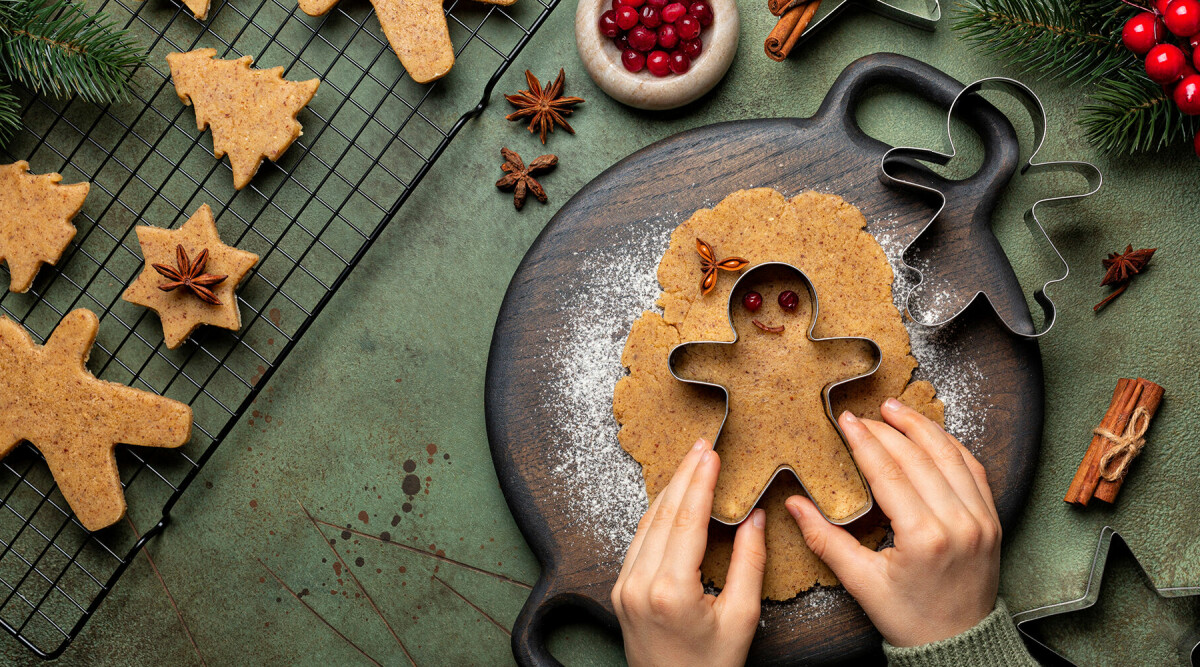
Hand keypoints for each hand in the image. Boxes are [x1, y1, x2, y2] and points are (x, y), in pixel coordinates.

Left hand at [612, 439, 766, 666]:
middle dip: (684, 475)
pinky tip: (671, 499)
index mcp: (670, 590)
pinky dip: (656, 515)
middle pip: (664, 513)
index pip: (687, 520)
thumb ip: (750, 564)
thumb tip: (755, 517)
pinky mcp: (620, 591)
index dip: (701, 482)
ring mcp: (624, 586)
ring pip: (646, 523)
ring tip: (690, 464)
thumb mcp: (742, 619)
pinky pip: (638, 541)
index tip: (712, 453)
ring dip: (669, 490)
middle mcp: (639, 584)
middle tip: (702, 445)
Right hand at [786, 399, 1001, 647]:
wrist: (958, 644)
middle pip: (919, 458)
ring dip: (923, 427)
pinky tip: (932, 434)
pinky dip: (952, 446)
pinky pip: (974, 470)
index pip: (890, 473)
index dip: (865, 441)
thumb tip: (793, 504)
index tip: (846, 420)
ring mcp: (981, 520)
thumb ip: (825, 539)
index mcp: (924, 538)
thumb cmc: (910, 618)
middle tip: (864, 414)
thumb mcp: (861, 583)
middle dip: (888, 429)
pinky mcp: (992, 520)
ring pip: (951, 456)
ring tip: (896, 409)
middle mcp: (959, 523)